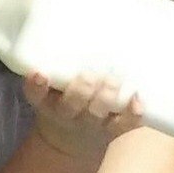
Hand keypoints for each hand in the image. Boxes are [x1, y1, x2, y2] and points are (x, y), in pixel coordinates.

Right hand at [24, 72, 142, 161]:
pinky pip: (123, 125)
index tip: (39, 73)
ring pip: (96, 114)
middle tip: (89, 75)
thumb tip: (76, 33)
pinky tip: (137, 98)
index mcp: (46, 103)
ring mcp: (91, 124)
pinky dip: (132, 113)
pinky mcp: (112, 130)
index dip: (36, 85)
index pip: (35, 95)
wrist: (71, 139)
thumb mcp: (51, 91)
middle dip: (81, 89)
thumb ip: (59, 69)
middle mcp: (67, 115)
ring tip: (113, 81)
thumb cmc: (63, 103)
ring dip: (106, 97)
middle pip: (70, 105)